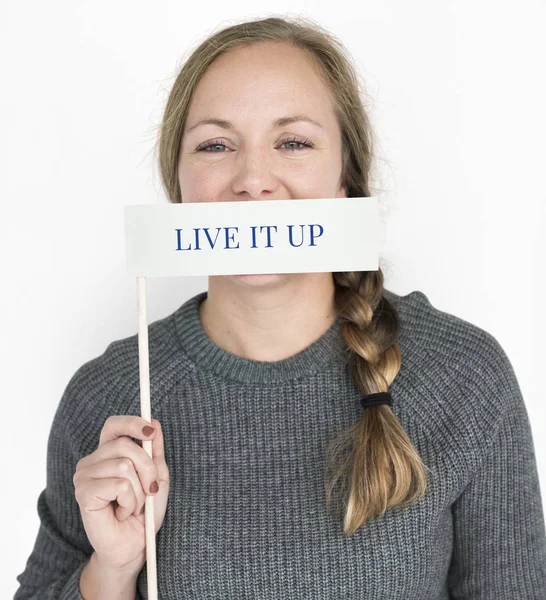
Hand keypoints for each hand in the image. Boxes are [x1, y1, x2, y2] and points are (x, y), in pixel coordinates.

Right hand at [73, 416, 169, 571]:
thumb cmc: (143, 513)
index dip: (132, 423)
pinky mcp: (84, 492)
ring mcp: (84, 476)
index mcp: (107, 453)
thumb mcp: (156, 477)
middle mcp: (91, 461)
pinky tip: (122, 512)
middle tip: (149, 490)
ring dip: (139, 490)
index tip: (151, 431)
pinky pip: (119, 484)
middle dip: (147, 468)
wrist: (133, 546)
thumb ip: (154, 451)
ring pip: (124, 465)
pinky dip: (130, 501)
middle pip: (125, 444)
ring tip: (133, 506)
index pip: (114, 425)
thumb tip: (155, 423)